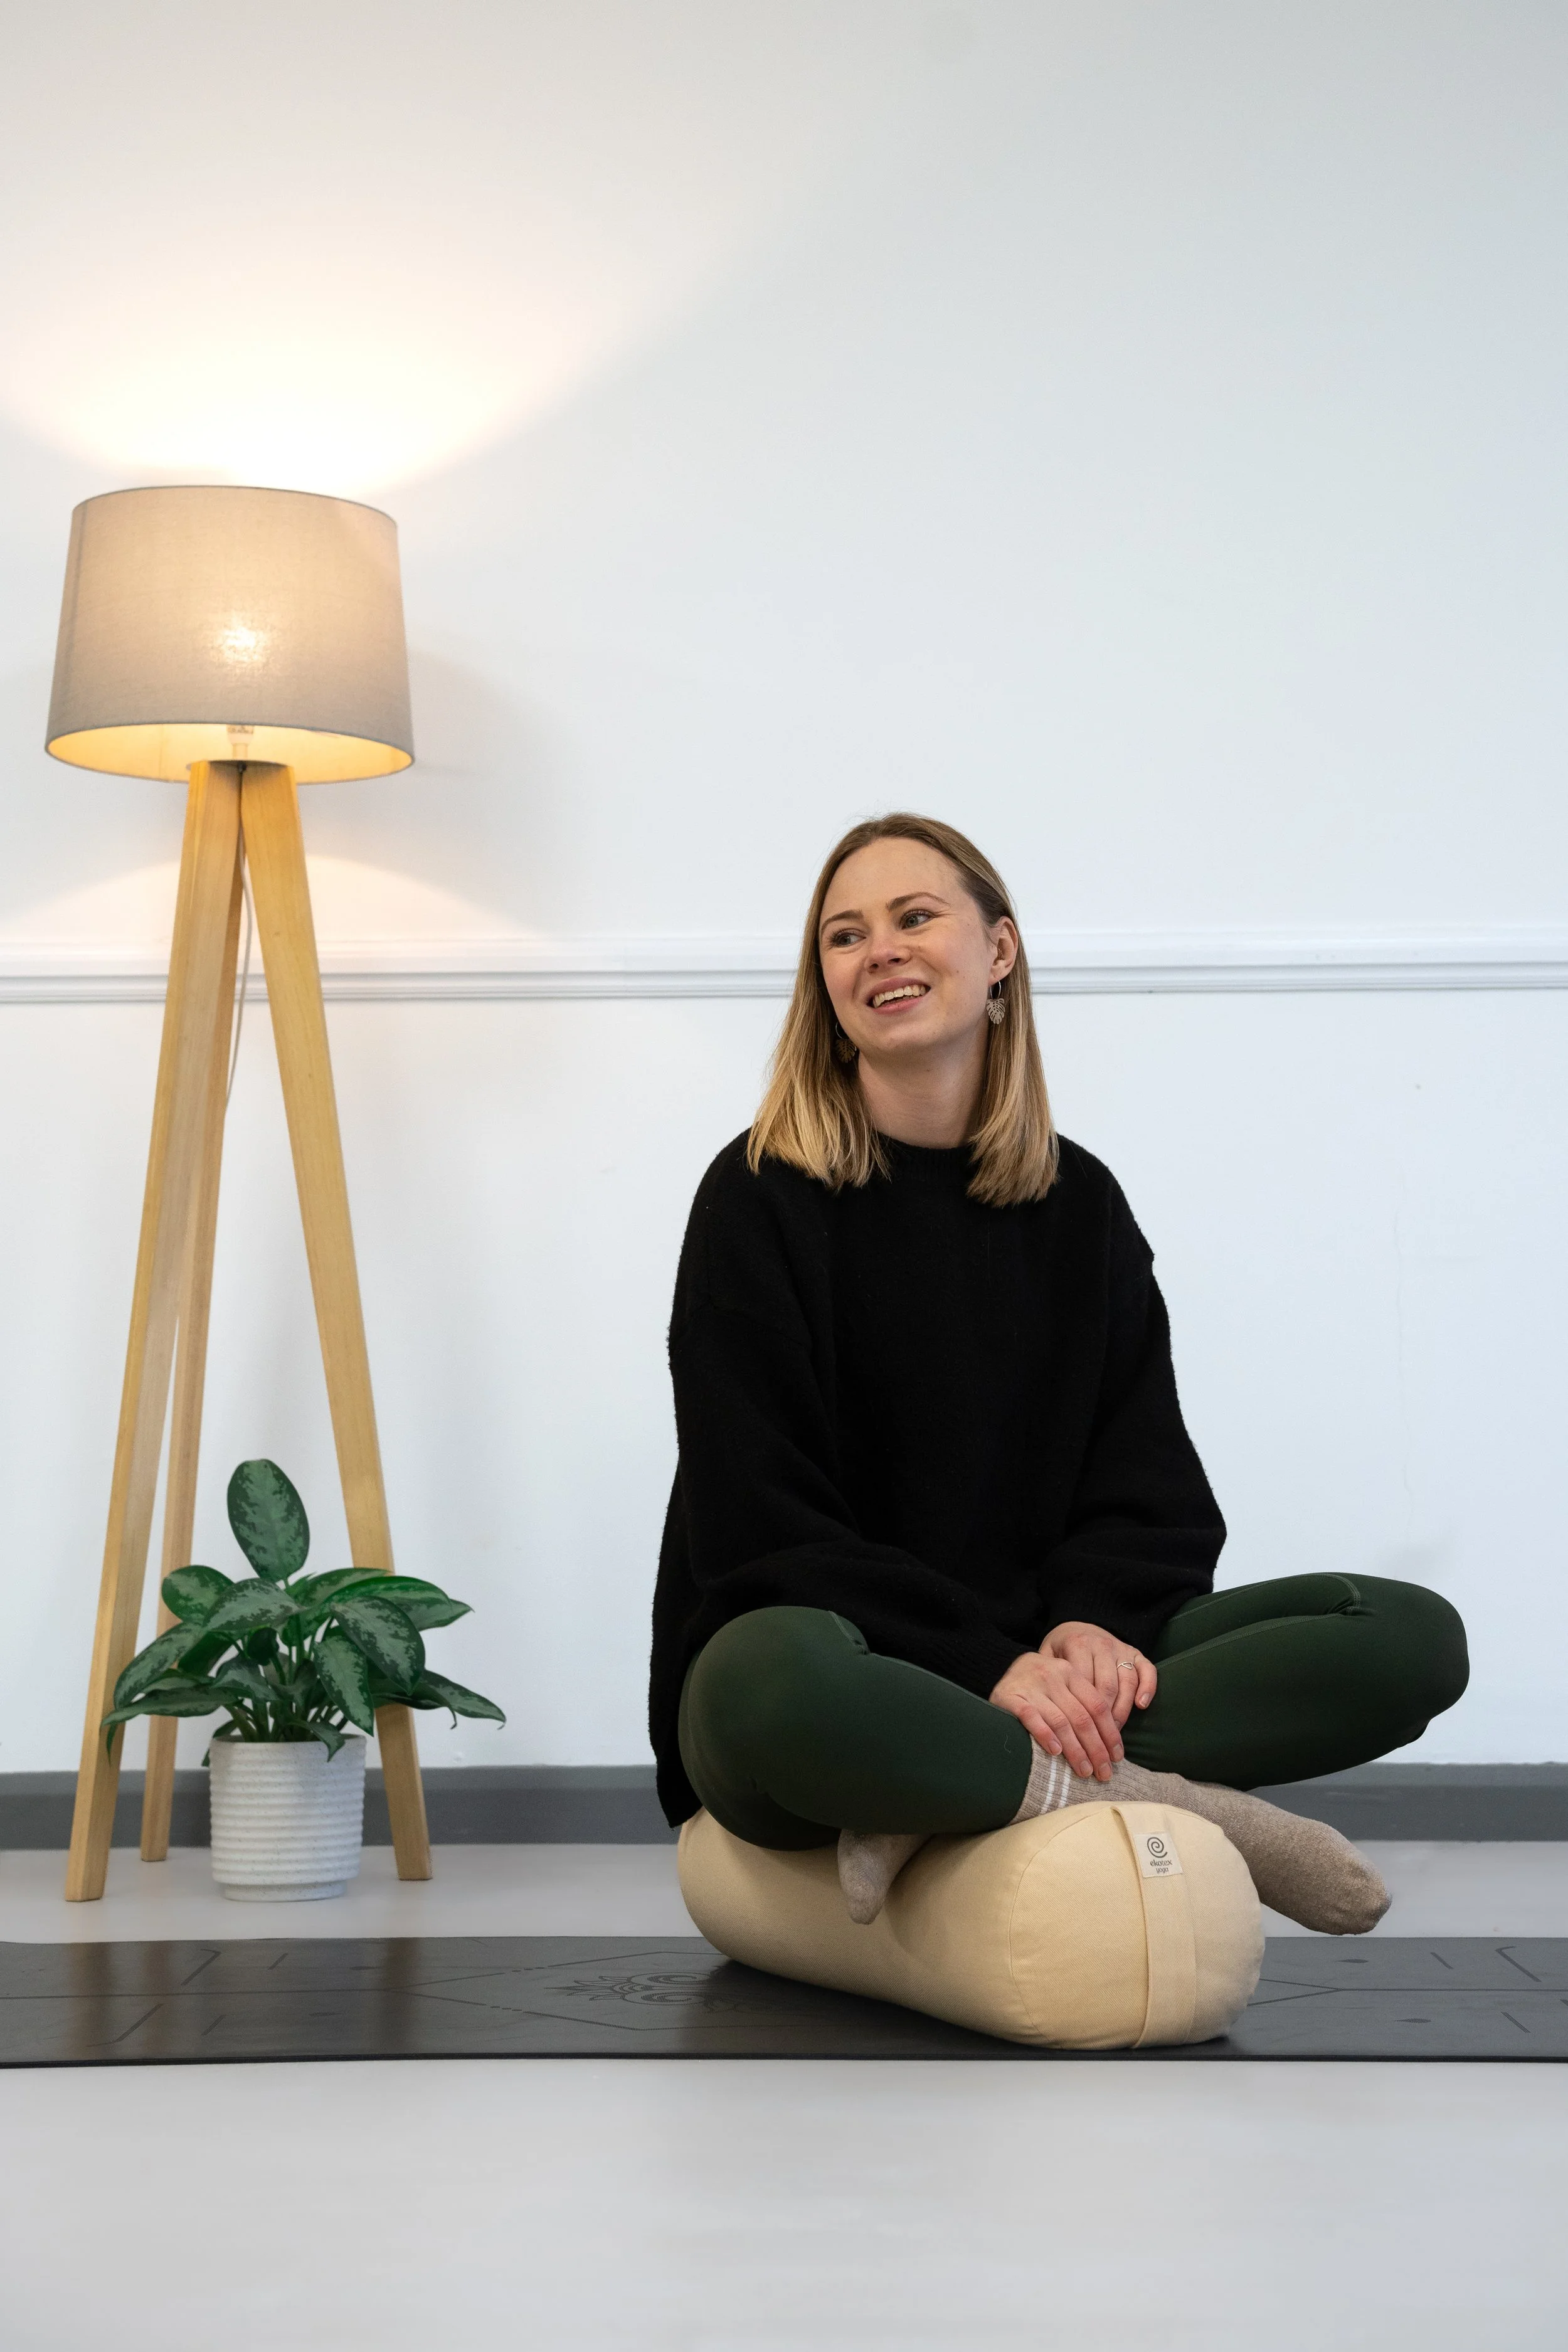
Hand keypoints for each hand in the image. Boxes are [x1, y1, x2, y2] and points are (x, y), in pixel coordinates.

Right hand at [988, 1648, 1125, 1780]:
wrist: (999, 1670)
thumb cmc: (1039, 1687)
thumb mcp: (1063, 1686)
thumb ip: (1082, 1705)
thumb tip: (1109, 1745)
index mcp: (1070, 1672)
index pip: (1097, 1705)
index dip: (1110, 1733)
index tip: (1117, 1757)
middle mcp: (1053, 1675)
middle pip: (1082, 1717)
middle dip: (1096, 1749)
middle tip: (1104, 1773)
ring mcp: (1031, 1686)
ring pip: (1060, 1721)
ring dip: (1076, 1750)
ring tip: (1084, 1771)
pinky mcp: (1010, 1697)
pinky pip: (1031, 1718)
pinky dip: (1045, 1736)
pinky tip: (1055, 1752)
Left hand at [1041, 1621, 1156, 1731]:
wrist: (1077, 1628)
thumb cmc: (1060, 1651)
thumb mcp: (1047, 1657)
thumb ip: (1047, 1678)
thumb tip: (1044, 1711)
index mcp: (1077, 1644)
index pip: (1083, 1683)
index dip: (1083, 1711)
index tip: (1081, 1734)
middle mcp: (1101, 1645)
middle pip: (1107, 1686)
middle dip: (1104, 1717)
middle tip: (1100, 1740)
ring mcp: (1120, 1648)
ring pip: (1127, 1682)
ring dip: (1123, 1709)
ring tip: (1116, 1732)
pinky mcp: (1135, 1653)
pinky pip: (1147, 1670)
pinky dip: (1148, 1687)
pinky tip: (1141, 1705)